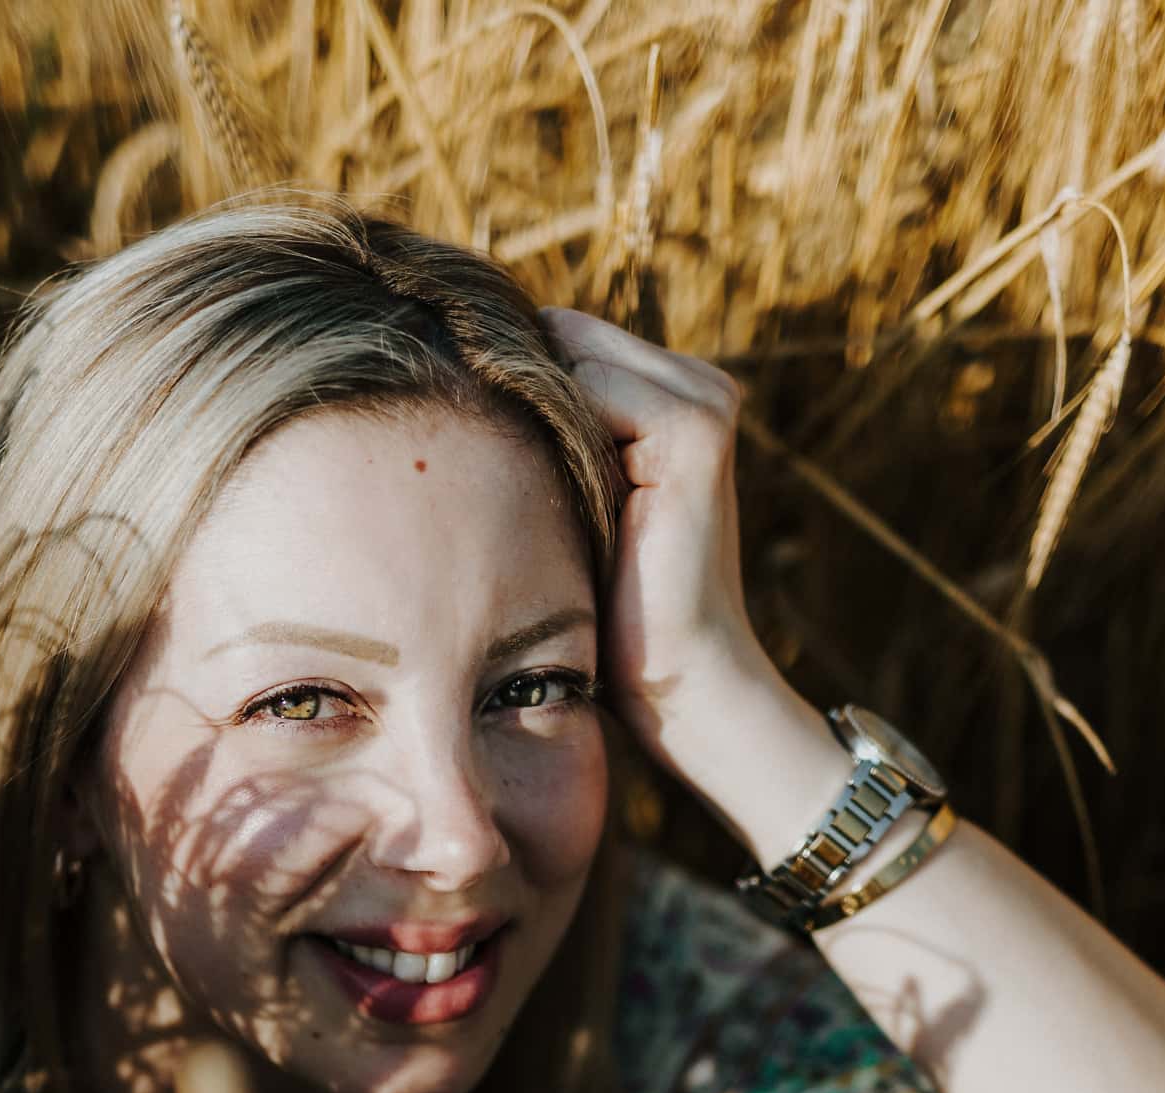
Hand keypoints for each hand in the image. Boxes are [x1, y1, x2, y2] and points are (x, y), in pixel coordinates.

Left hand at [540, 307, 780, 779]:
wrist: (676, 684)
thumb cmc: (614, 615)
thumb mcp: (574, 503)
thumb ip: (550, 431)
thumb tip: (460, 375)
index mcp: (674, 394)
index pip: (566, 338)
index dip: (519, 385)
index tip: (498, 457)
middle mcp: (698, 384)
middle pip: (567, 337)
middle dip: (527, 393)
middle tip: (527, 491)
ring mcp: (705, 398)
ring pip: (575, 354)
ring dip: (543, 420)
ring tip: (558, 506)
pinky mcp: (695, 430)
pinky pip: (594, 385)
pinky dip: (565, 434)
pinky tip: (575, 503)